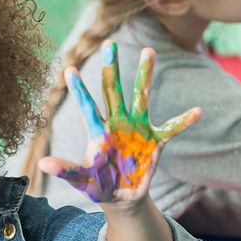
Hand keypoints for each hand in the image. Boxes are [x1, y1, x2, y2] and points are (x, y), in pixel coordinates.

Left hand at [39, 44, 200, 202]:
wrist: (121, 197)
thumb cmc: (99, 185)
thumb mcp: (82, 179)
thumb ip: (66, 170)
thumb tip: (43, 164)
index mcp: (99, 131)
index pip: (87, 106)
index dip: (79, 90)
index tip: (68, 69)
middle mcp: (118, 123)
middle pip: (113, 90)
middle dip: (111, 68)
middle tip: (110, 43)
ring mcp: (138, 129)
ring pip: (142, 96)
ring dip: (145, 75)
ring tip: (149, 51)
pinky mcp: (155, 141)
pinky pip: (171, 128)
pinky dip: (183, 121)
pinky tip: (197, 111)